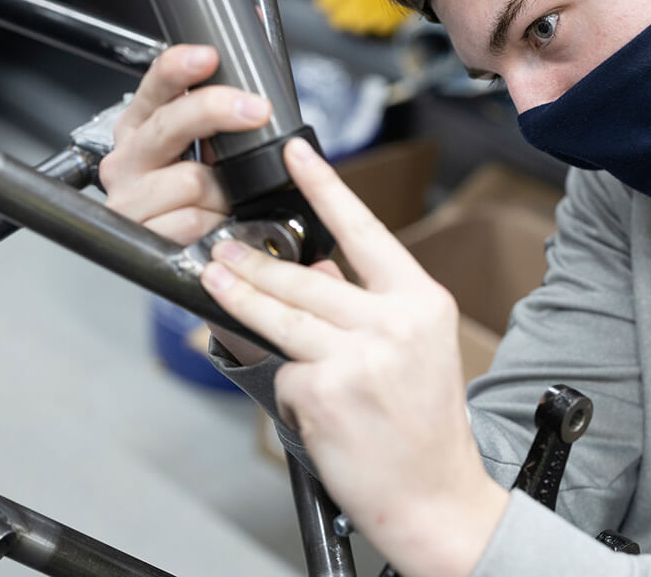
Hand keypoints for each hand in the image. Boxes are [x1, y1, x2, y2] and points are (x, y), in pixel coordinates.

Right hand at [98, 44, 272, 244]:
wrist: (178, 250)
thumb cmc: (193, 190)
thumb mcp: (203, 145)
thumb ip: (220, 109)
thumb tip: (258, 47)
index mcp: (140, 124)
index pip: (155, 85)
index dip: (179, 68)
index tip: (208, 57)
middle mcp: (126, 156)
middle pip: (171, 124)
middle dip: (217, 111)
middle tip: (256, 111)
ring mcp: (128, 195)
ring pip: (192, 179)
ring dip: (222, 192)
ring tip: (222, 199)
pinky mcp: (139, 231)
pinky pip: (193, 220)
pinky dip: (213, 223)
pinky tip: (209, 221)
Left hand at [199, 138, 508, 576]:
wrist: (436, 499)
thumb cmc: (424, 428)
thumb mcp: (415, 351)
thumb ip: (369, 308)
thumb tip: (318, 274)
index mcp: (422, 302)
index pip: (366, 231)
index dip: (326, 188)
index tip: (297, 152)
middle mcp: (394, 322)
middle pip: (306, 278)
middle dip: (254, 264)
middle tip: (222, 250)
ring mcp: (358, 357)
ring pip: (281, 316)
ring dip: (239, 299)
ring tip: (215, 281)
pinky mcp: (324, 392)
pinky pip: (283, 370)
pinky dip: (282, 382)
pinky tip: (300, 399)